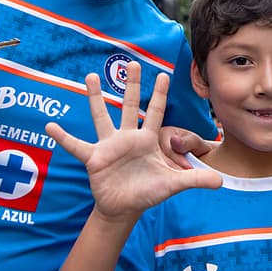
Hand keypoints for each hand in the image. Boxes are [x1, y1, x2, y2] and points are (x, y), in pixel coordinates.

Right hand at [47, 62, 221, 222]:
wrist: (124, 208)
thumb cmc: (148, 192)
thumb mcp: (173, 185)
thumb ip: (194, 179)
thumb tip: (221, 181)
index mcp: (146, 140)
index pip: (155, 112)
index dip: (159, 95)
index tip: (163, 74)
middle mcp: (127, 137)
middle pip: (129, 106)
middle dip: (130, 85)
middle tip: (131, 62)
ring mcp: (108, 146)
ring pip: (101, 116)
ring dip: (95, 98)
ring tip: (91, 76)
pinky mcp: (93, 158)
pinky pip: (76, 146)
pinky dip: (63, 138)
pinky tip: (50, 127)